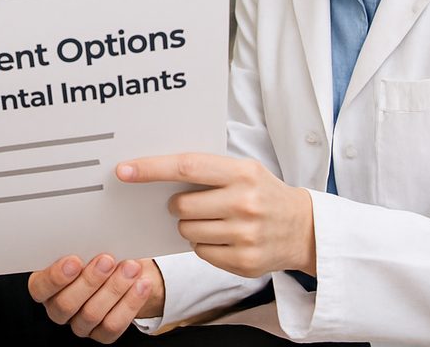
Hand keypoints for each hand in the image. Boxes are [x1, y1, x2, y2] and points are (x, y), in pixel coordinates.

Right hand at [29, 254, 162, 342]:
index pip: (40, 288)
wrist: (123, 268)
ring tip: (130, 268)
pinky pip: (113, 325)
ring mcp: (79, 324)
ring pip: (92, 314)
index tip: (75, 260)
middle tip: (107, 260)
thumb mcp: (86, 244)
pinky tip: (140, 284)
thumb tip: (90, 235)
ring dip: (114, 288)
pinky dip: (130, 303)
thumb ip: (82, 244)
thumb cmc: (97, 252)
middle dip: (89, 280)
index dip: (55, 277)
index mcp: (45, 285)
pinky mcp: (101, 334)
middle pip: (66, 304)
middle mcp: (58, 308)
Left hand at [119, 153, 315, 277]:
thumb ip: (207, 170)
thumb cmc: (263, 193)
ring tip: (215, 220)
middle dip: (176, 205)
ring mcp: (245, 234)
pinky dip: (204, 245)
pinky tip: (224, 238)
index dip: (151, 168)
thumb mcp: (243, 170)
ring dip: (190, 226)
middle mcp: (244, 201)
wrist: (305, 228)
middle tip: (192, 203)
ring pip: (187, 231)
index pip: (185, 167)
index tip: (124, 170)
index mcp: (241, 172)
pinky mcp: (244, 262)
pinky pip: (200, 252)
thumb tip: (155, 172)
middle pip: (181, 205)